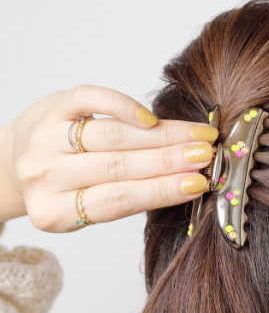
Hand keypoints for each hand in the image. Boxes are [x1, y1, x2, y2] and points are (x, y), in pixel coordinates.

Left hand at [0, 85, 217, 230]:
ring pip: (111, 136)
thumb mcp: (88, 205)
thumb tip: (190, 180)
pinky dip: (121, 105)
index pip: (118, 200)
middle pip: (118, 166)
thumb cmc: (68, 188)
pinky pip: (88, 99)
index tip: (198, 184)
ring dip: (161, 135)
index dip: (161, 191)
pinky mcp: (51, 107)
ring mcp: (45, 140)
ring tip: (197, 136)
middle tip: (206, 156)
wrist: (19, 163)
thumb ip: (128, 195)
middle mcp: (45, 177)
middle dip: (169, 161)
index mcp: (55, 213)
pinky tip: (150, 117)